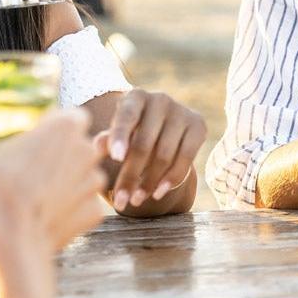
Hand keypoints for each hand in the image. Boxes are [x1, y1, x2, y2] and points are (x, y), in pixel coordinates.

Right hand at [0, 108, 107, 255]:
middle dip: (61, 158)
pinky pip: (85, 207)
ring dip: (68, 185)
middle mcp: (87, 149)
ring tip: (37, 198)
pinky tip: (46, 219)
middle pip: (79, 148)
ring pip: (84, 178)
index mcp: (65, 126)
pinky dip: (70, 212)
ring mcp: (94, 183)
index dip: (53, 130)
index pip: (69, 118)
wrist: (7, 239)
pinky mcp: (96, 212)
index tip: (34, 141)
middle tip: (32, 172)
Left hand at [97, 90, 206, 211]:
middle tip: (120, 201)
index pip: (127, 117)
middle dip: (131, 175)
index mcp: (136, 97)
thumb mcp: (117, 134)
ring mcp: (182, 112)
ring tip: (136, 200)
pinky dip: (171, 179)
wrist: (163, 129)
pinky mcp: (198, 126)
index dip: (120, 137)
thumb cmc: (131, 133)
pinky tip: (158, 193)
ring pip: (164, 154)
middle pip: (144, 143)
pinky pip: (186, 158)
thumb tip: (99, 146)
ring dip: (149, 182)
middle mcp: (160, 99)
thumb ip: (107, 140)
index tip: (115, 159)